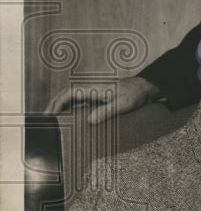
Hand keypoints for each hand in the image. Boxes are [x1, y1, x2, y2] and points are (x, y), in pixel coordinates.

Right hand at [45, 76, 160, 123]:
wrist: (144, 88)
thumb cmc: (134, 95)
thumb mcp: (122, 105)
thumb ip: (107, 111)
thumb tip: (90, 120)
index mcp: (93, 89)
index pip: (68, 93)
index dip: (57, 103)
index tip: (50, 115)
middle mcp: (90, 90)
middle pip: (66, 96)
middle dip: (54, 106)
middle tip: (46, 121)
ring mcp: (94, 94)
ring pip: (72, 99)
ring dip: (62, 108)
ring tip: (54, 122)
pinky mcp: (98, 98)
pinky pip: (80, 103)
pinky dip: (72, 110)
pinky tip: (70, 120)